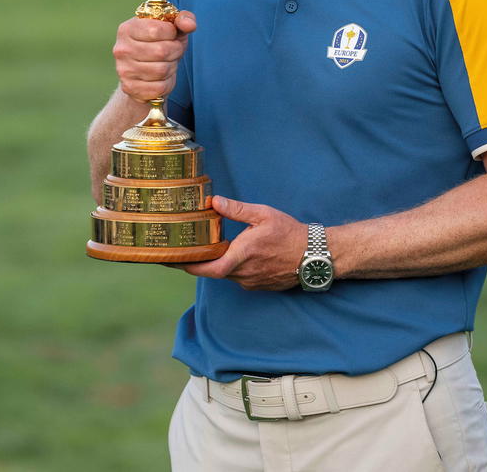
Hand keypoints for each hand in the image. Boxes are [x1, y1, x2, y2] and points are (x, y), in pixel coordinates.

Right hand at [112, 10, 195, 102]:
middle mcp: (121, 49)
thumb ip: (183, 19)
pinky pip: (159, 88)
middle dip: (175, 51)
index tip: (170, 35)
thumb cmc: (160, 44)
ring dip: (171, 67)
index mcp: (128, 28)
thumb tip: (189, 25)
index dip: (171, 33)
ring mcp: (123, 70)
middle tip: (173, 51)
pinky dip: (166, 84)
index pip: (156, 29)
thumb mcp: (172, 28)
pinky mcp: (130, 88)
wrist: (145, 72)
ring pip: (162, 70)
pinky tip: (161, 78)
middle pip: (161, 51)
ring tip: (166, 63)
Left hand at [176, 196, 306, 290]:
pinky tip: (230, 255)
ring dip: (216, 263)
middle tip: (179, 252)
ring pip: (226, 274)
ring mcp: (251, 282)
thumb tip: (214, 201)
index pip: (208, 268)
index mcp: (242, 255)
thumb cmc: (290, 233)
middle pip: (212, 271)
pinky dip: (230, 267)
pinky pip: (238, 277)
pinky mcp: (259, 285)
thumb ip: (237, 210)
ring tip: (202, 249)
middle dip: (196, 262)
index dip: (188, 266)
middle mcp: (244, 273)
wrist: (315, 255)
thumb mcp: (263, 215)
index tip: (171, 260)